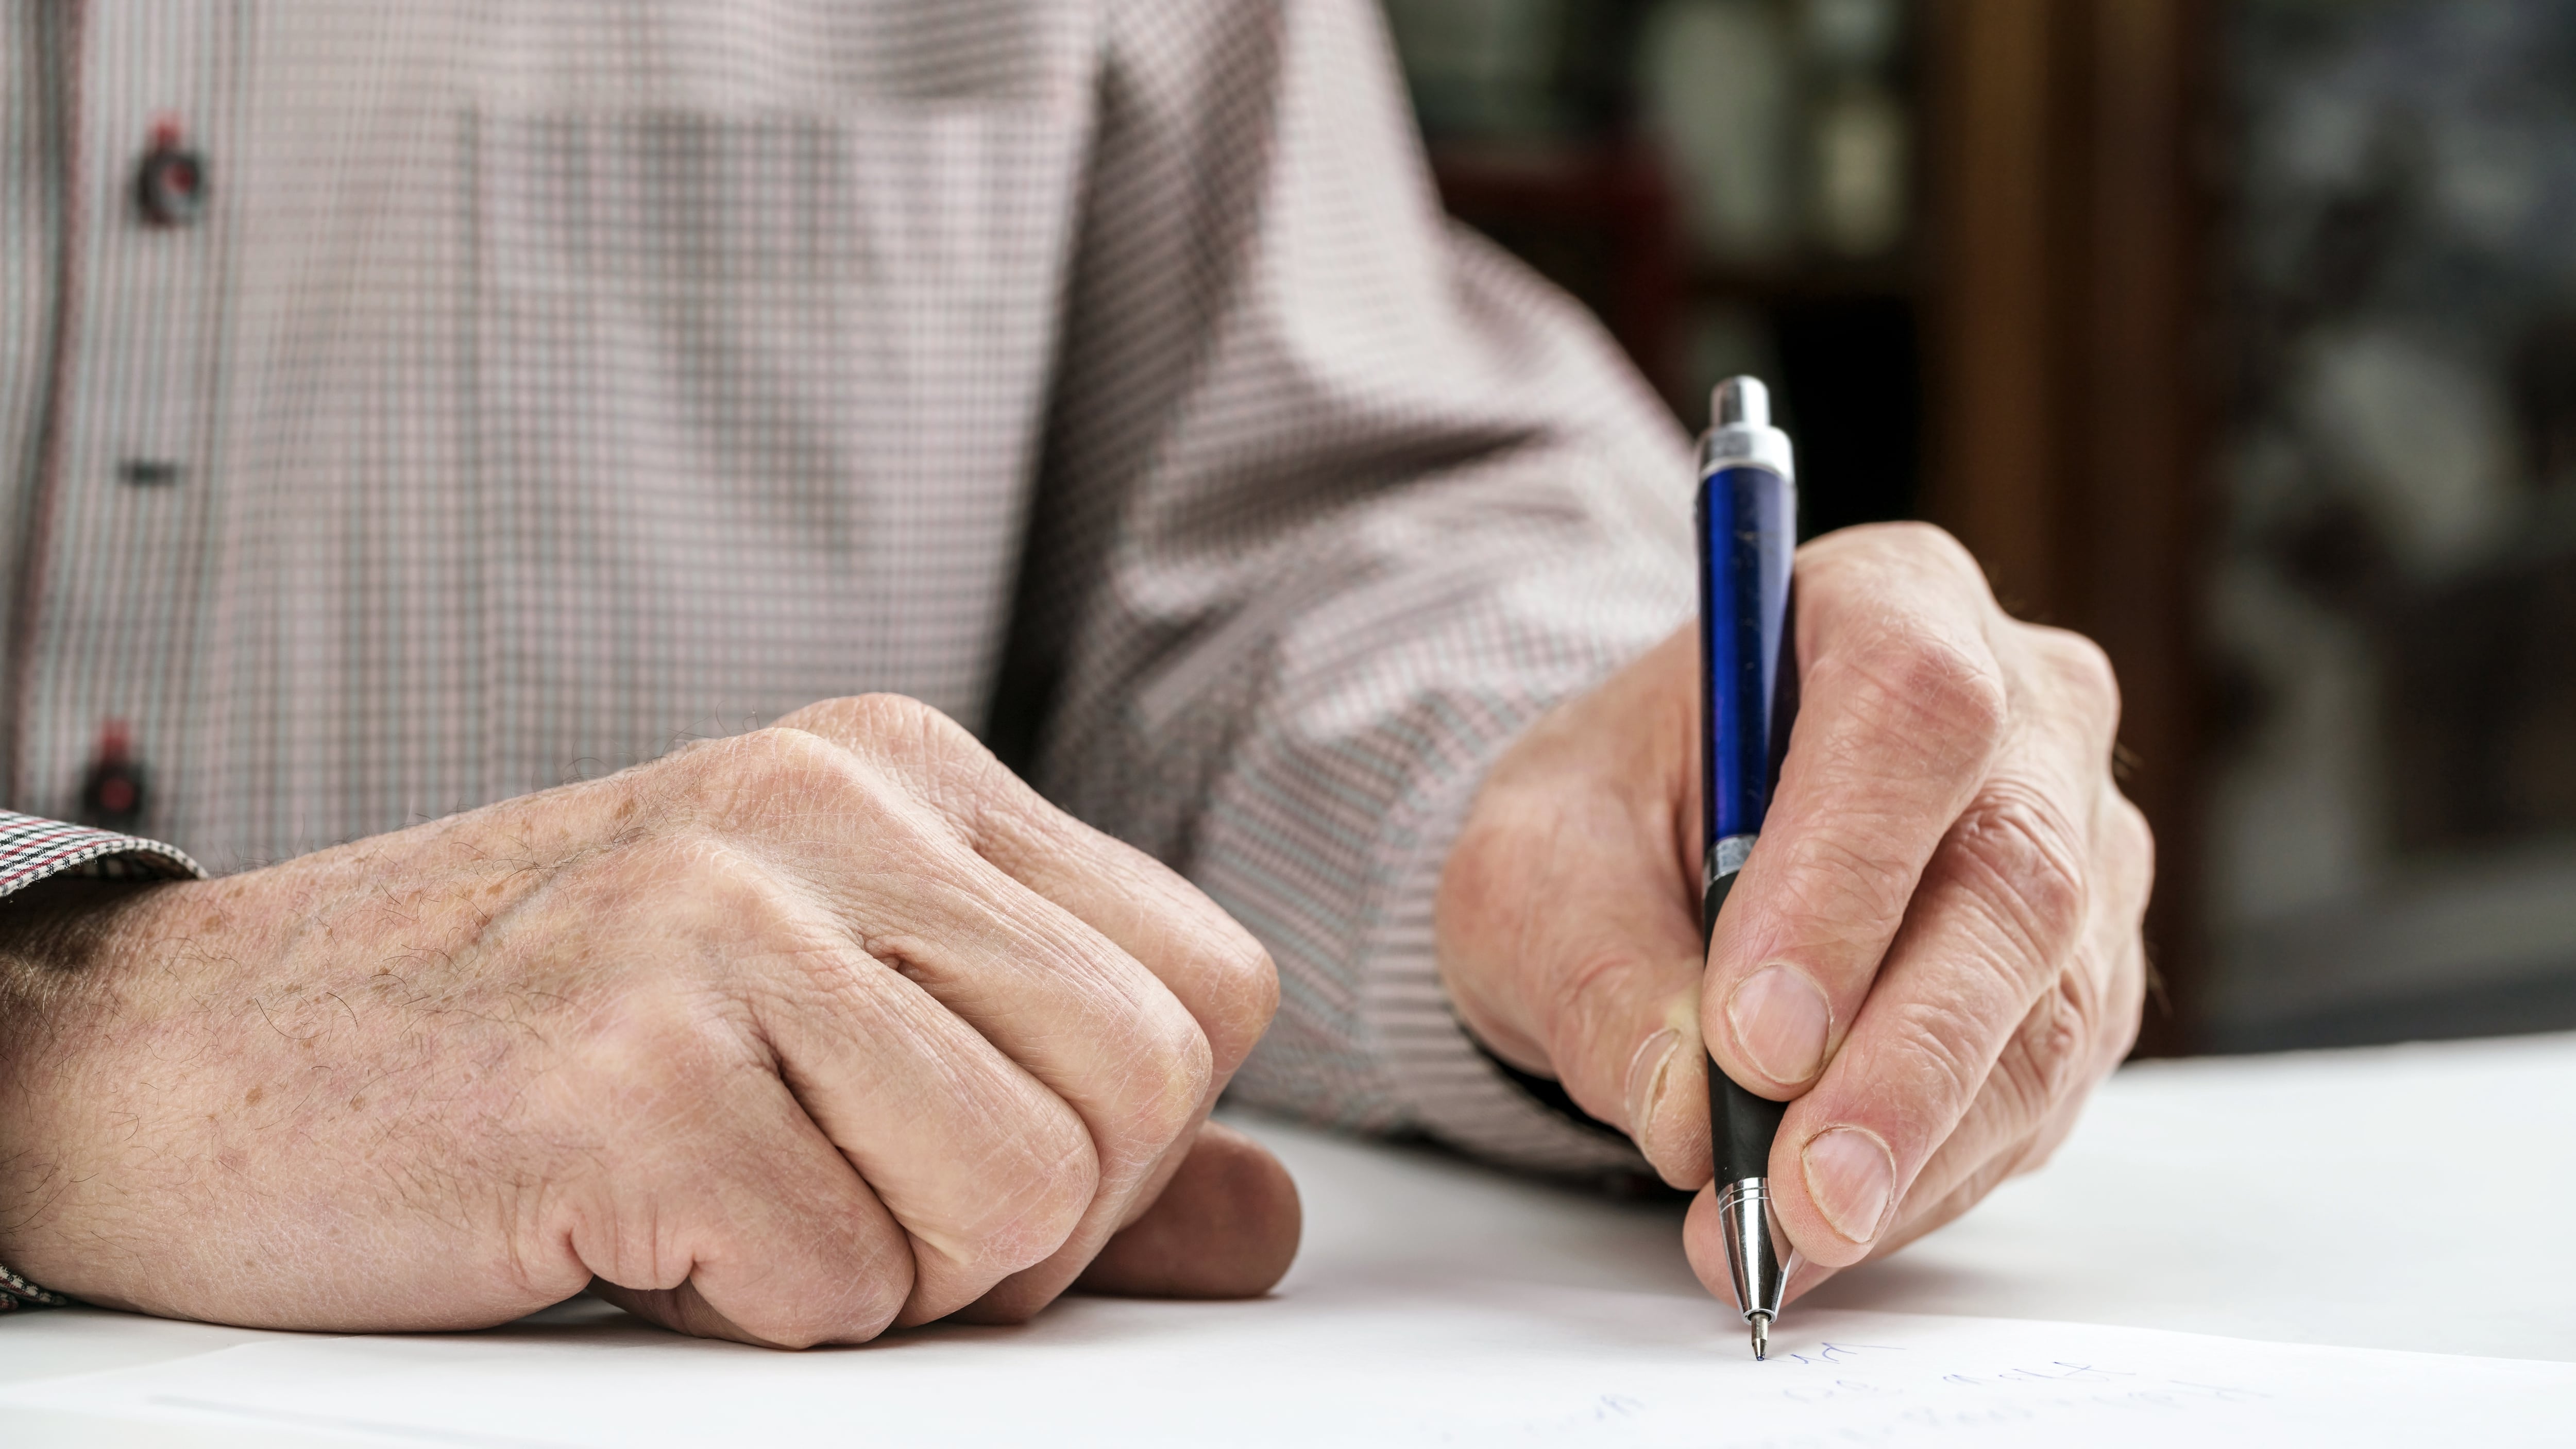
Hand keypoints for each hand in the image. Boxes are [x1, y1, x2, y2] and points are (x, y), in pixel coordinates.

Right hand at [0, 696, 1296, 1345]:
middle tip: (859, 1215)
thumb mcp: (830, 1036)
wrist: (190, 1057)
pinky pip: (842, 1281)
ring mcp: (719, 922)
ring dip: (898, 1274)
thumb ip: (1056, 1112)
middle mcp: (826, 808)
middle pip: (1145, 1085)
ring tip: (744, 1213)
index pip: (1205, 984)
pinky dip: (758, 1312)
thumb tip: (1269, 1220)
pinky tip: (639, 1231)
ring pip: (1024, 1193)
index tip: (975, 1158)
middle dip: (1038, 1224)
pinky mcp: (622, 1066)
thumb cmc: (527, 1044)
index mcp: (901, 775)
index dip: (1132, 1133)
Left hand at [1436, 523, 2148, 1299]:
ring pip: (2050, 1007)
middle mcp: (2026, 708)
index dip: (1843, 881)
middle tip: (1797, 1196)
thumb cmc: (1608, 818)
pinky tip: (1836, 1220)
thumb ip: (1596, 971)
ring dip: (1918, 1147)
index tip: (1754, 1038)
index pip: (1911, 712)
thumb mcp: (1531, 864)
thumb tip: (1688, 1117)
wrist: (1658, 853)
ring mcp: (2083, 845)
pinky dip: (1933, 1174)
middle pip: (2015, 878)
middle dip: (1901, 1061)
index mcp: (1889, 601)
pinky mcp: (2085, 975)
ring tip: (1785, 1238)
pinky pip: (2043, 1089)